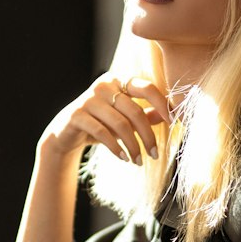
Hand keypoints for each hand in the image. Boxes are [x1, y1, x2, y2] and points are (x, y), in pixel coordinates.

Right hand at [43, 75, 170, 165]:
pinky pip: (102, 133)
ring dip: (133, 146)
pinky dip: (116, 148)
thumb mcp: (125, 119)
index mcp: (119, 80)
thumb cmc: (101, 123)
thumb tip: (172, 114)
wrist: (66, 133)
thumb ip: (146, 114)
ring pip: (120, 124)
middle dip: (148, 136)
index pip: (146, 88)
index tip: (174, 122)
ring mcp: (89, 99)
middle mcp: (104, 85)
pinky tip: (124, 158)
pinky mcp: (77, 115)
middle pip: (135, 111)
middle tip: (154, 155)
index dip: (162, 104)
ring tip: (138, 161)